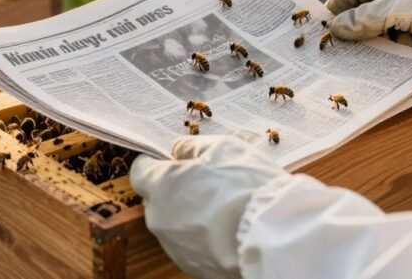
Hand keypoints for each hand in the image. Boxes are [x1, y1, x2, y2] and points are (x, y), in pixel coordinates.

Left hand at [130, 136, 289, 278]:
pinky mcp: (192, 266)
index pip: (140, 171)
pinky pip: (190, 244)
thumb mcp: (223, 148)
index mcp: (161, 185)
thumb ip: (192, 147)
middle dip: (176, 189)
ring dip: (190, 214)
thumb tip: (180, 151)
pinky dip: (203, 236)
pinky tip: (228, 228)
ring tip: (224, 207)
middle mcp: (159, 218)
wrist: (270, 237)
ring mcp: (174, 246)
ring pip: (174, 223)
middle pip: (158, 198)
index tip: (176, 161)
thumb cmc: (246, 186)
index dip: (158, 163)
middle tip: (208, 182)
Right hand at [325, 0, 411, 50]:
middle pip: (365, 11)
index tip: (323, 26)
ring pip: (381, 28)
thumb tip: (336, 29)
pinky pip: (398, 39)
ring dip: (377, 41)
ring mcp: (409, 9)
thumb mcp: (394, 8)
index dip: (337, 7)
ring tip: (367, 55)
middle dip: (356, 29)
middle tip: (340, 47)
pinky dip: (396, 47)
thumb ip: (363, 19)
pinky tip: (394, 55)